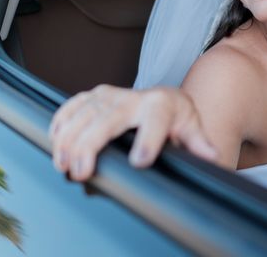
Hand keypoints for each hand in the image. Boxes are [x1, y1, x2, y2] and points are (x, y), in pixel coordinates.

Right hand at [48, 84, 218, 180]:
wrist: (165, 100)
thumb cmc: (178, 117)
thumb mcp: (193, 128)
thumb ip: (200, 142)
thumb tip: (212, 156)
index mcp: (163, 105)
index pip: (155, 121)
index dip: (148, 140)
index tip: (139, 162)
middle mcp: (135, 96)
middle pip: (109, 118)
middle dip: (91, 143)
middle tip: (80, 171)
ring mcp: (112, 94)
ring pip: (86, 111)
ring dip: (69, 137)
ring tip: (62, 163)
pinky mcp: (96, 96)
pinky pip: (74, 104)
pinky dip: (62, 119)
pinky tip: (54, 139)